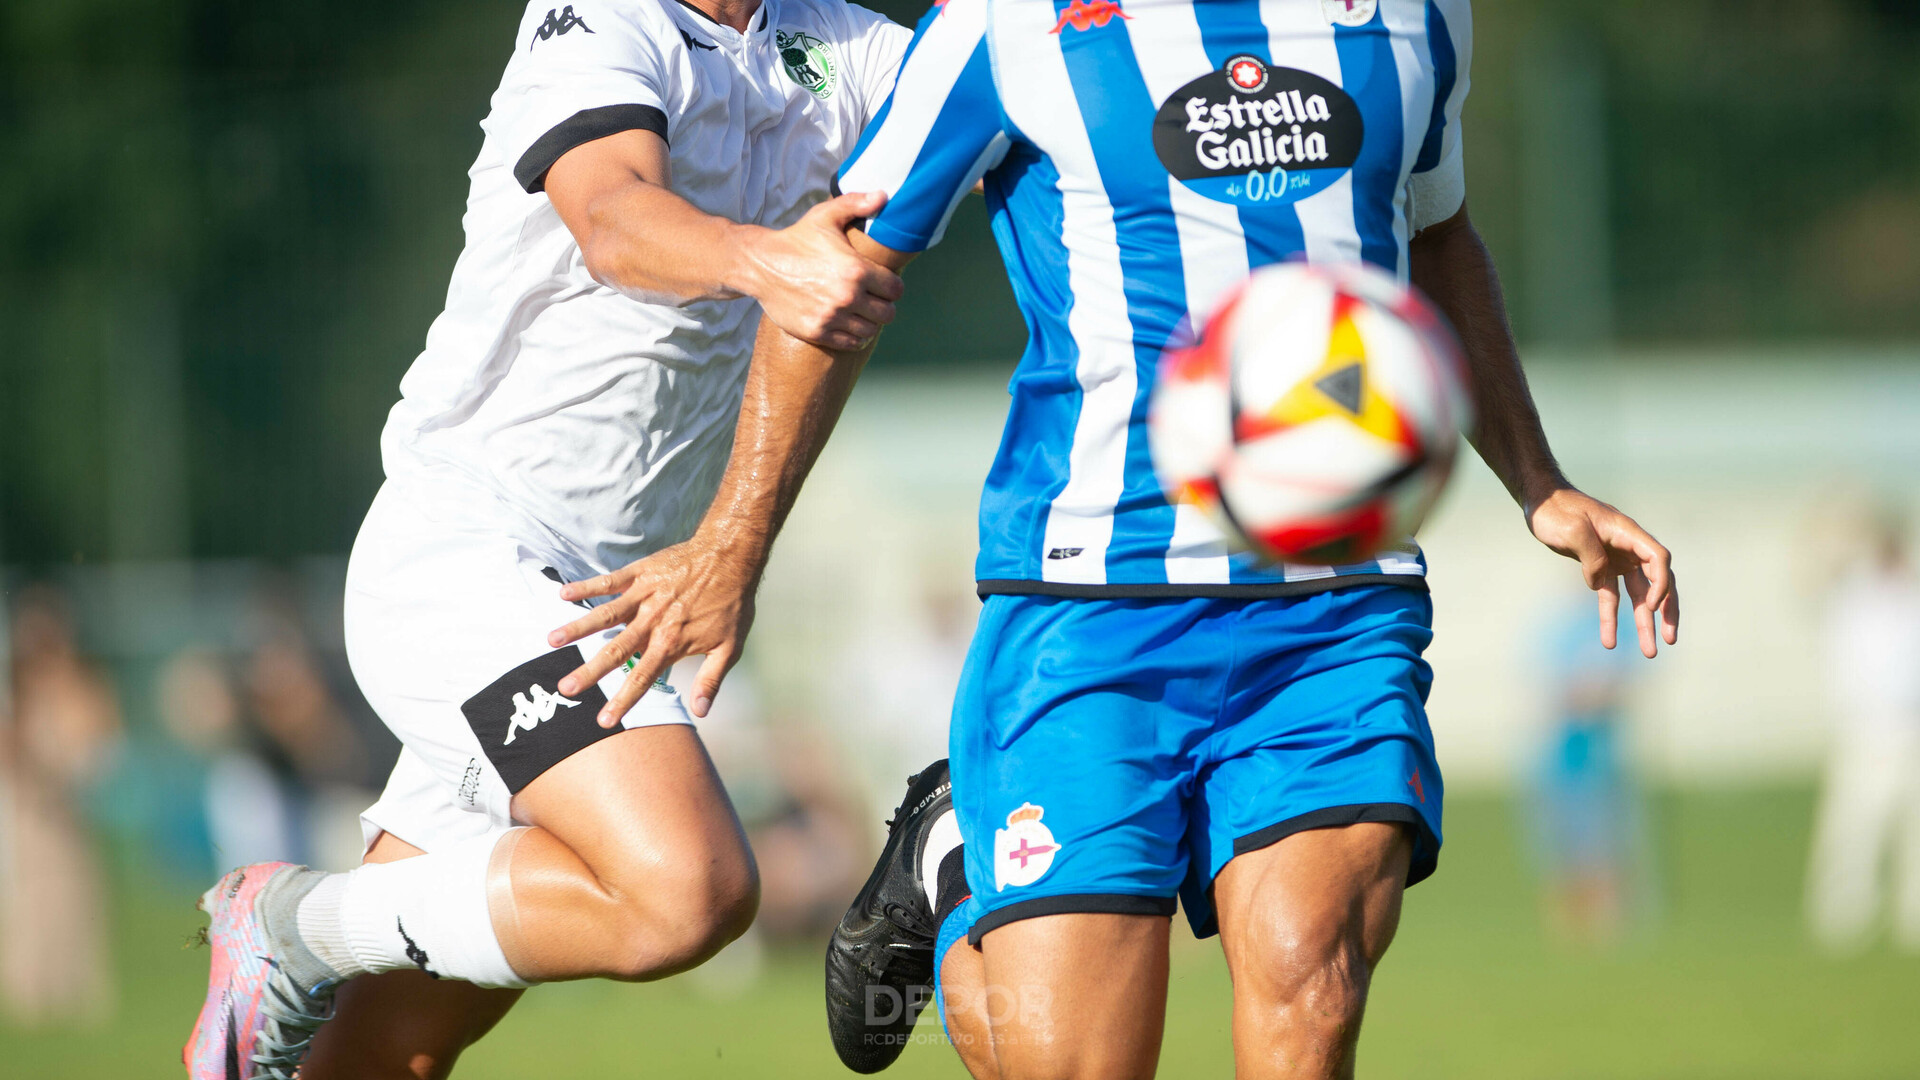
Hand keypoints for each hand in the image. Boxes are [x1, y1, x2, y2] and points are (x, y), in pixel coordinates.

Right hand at [545, 532, 759, 726]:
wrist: (731, 557)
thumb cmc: (732, 604)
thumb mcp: (730, 647)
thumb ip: (711, 680)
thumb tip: (701, 712)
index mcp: (671, 643)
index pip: (642, 679)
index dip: (622, 701)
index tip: (603, 721)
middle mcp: (652, 621)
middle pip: (615, 650)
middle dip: (589, 671)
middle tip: (564, 689)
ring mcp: (644, 596)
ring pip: (605, 615)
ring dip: (578, 628)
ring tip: (552, 640)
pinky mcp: (640, 573)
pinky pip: (609, 581)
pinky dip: (586, 586)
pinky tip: (563, 594)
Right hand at [737, 191, 903, 350]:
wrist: (760, 265)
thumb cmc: (796, 239)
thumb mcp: (825, 216)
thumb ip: (855, 204)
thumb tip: (883, 195)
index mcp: (856, 270)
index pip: (896, 289)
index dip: (893, 286)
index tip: (884, 284)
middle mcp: (847, 296)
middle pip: (887, 313)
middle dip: (883, 305)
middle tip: (872, 299)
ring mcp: (832, 317)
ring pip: (870, 330)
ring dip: (868, 321)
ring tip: (860, 311)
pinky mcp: (817, 332)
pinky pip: (850, 343)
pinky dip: (853, 336)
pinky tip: (848, 324)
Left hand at [1526, 487, 1679, 657]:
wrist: (1540, 503)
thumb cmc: (1556, 511)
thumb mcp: (1572, 531)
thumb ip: (1591, 556)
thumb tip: (1599, 583)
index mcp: (1628, 533)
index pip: (1658, 559)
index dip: (1661, 583)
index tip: (1652, 605)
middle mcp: (1628, 547)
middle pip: (1658, 581)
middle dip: (1666, 611)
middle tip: (1669, 639)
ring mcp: (1617, 559)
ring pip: (1638, 595)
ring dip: (1643, 622)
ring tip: (1650, 652)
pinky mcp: (1600, 568)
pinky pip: (1611, 597)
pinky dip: (1611, 617)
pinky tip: (1609, 641)